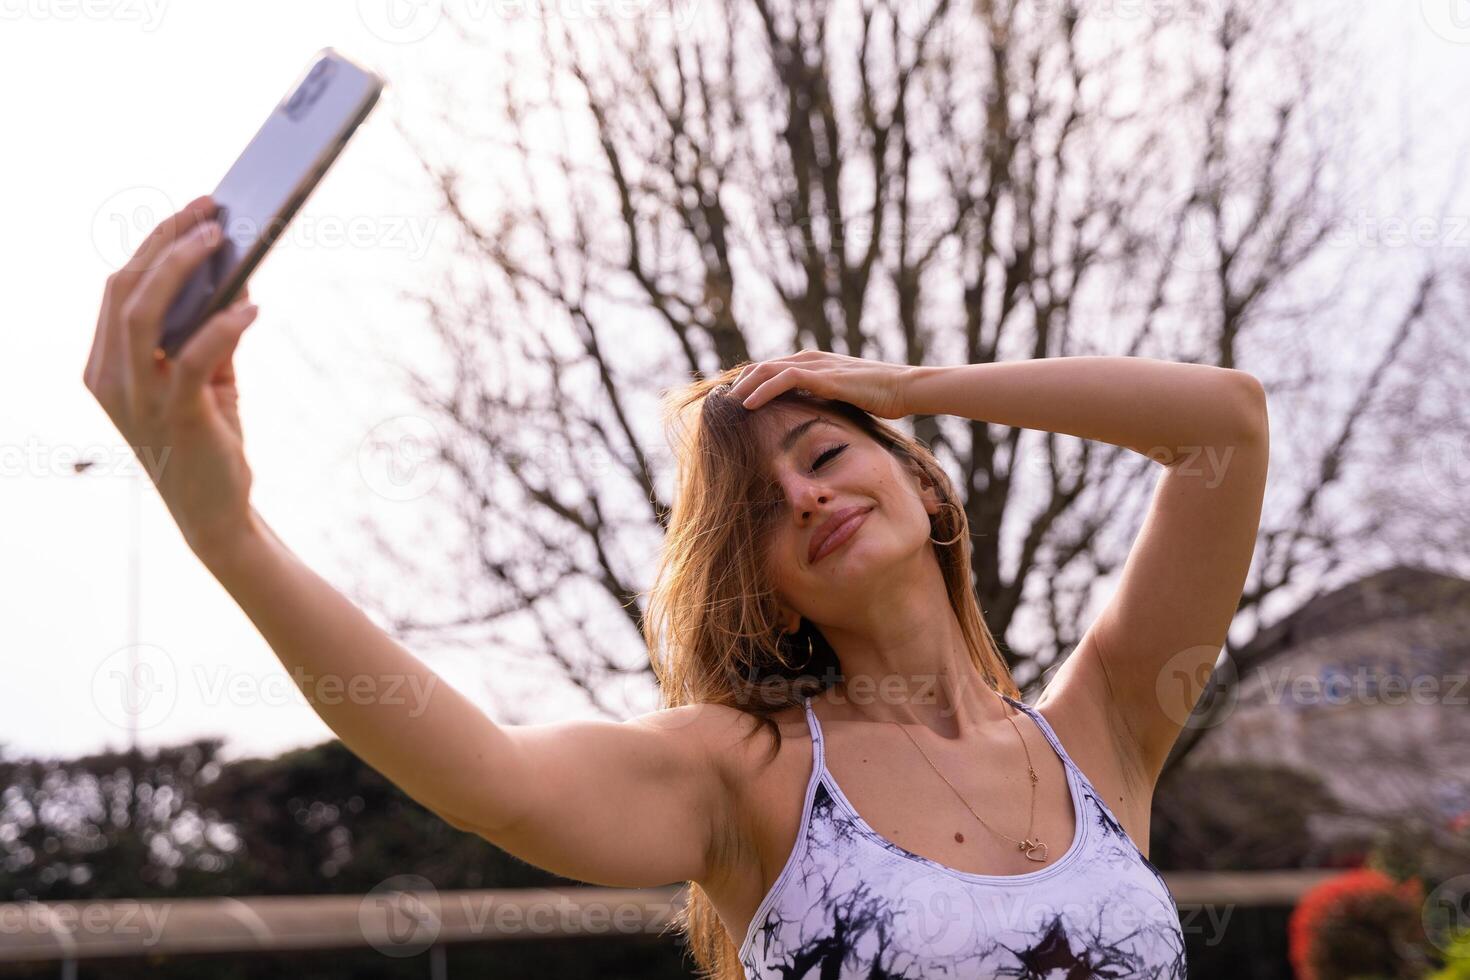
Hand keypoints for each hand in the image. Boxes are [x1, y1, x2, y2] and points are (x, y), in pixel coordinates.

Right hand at [82, 194, 262, 558]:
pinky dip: (223, 326)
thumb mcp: (206, 378)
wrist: (216, 513)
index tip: (191, 211)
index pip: (118, 288)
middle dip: (166, 241)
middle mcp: (111, 378)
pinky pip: (192, 357)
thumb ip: (210, 332)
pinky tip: (252, 308)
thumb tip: (238, 279)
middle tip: (210, 212)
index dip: (153, 243)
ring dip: (182, 268)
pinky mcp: (178, 415)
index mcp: (106, 365)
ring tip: (223, 241)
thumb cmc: (209, 439)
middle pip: (125, 289)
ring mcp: (139, 398)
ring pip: (143, 313)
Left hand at [726, 349, 913, 418]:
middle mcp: (810, 359)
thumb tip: (807, 422)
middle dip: (738, 384)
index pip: (770, 370)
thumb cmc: (880, 398)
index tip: (730, 403)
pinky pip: (784, 378)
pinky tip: (747, 405)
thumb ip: (823, 402)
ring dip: (742, 387)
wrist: (905, 389)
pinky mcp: (823, 375)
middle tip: (719, 405)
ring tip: (725, 405)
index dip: (748, 384)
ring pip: (767, 369)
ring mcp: (816, 365)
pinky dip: (762, 390)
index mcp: (813, 364)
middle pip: (761, 367)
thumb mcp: (843, 400)